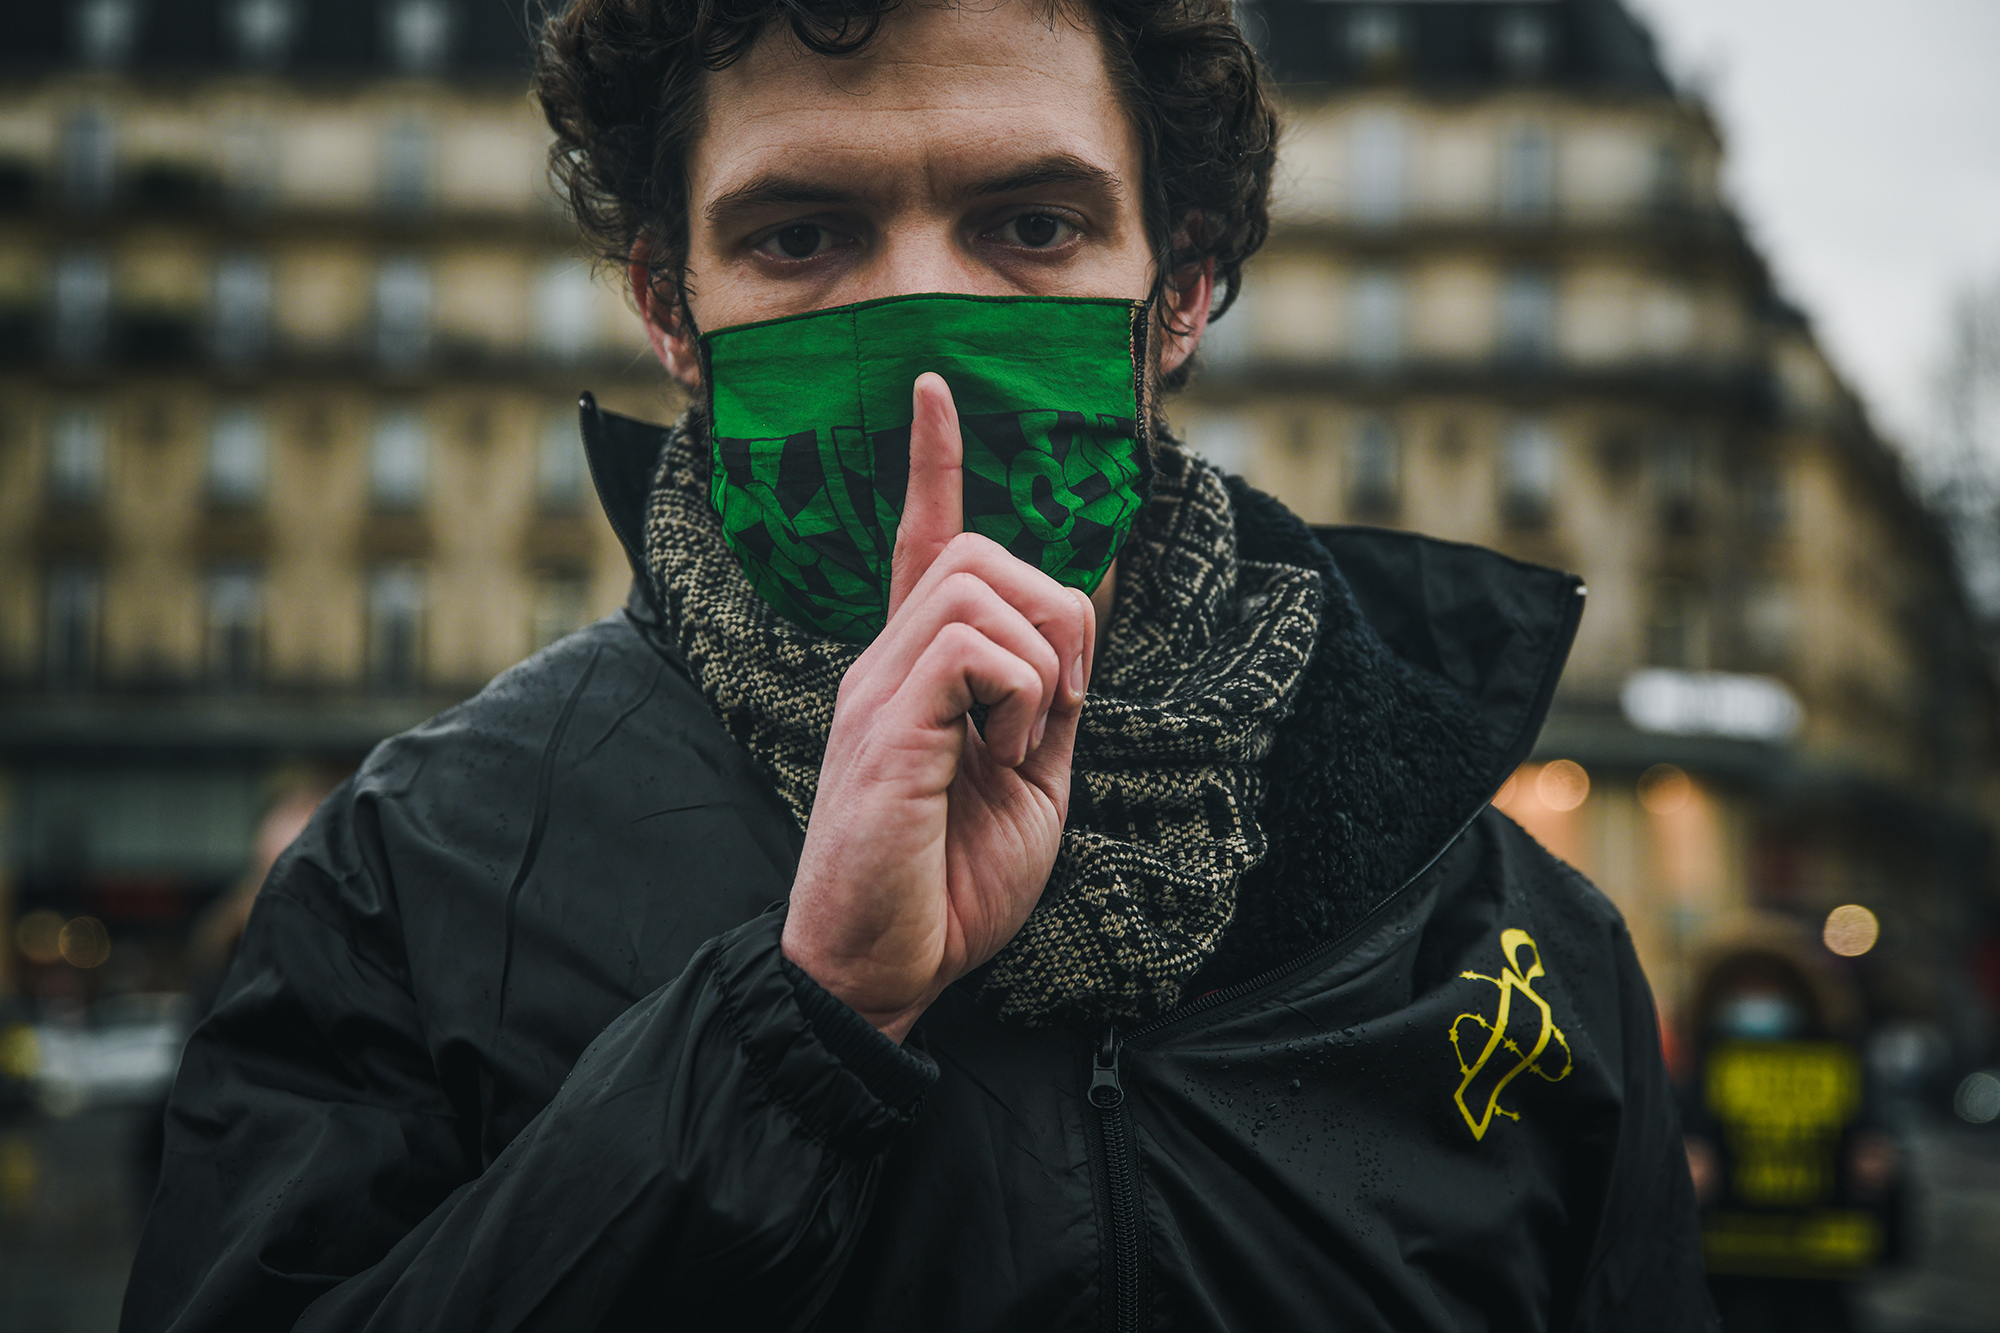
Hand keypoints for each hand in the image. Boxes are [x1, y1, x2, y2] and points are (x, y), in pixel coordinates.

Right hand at [781, 373, 1094, 1041]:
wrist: (884, 969)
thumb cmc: (949, 886)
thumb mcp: (1030, 780)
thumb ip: (1052, 696)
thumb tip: (1087, 605)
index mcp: (915, 672)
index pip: (923, 542)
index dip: (934, 465)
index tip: (933, 388)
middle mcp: (886, 662)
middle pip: (987, 553)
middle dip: (1060, 619)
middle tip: (1052, 719)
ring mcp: (878, 686)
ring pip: (989, 588)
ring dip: (1046, 669)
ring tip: (1019, 751)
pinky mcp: (885, 723)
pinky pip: (981, 648)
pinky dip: (1026, 701)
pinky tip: (1001, 763)